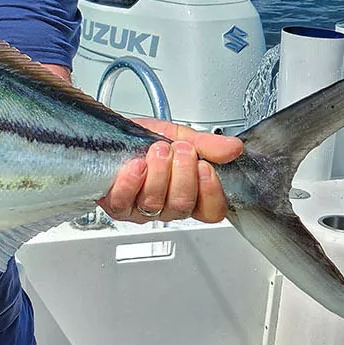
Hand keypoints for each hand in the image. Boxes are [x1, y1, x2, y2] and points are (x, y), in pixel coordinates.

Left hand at [98, 119, 242, 224]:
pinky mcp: (116, 206)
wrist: (110, 133)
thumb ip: (207, 145)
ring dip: (158, 172)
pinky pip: (125, 203)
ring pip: (155, 203)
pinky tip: (136, 165)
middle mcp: (166, 207)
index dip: (211, 192)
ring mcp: (141, 209)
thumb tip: (233, 148)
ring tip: (156, 150)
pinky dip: (131, 181)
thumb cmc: (144, 139)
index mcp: (190, 194)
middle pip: (183, 205)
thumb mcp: (180, 136)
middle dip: (182, 172)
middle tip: (178, 150)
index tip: (204, 166)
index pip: (211, 211)